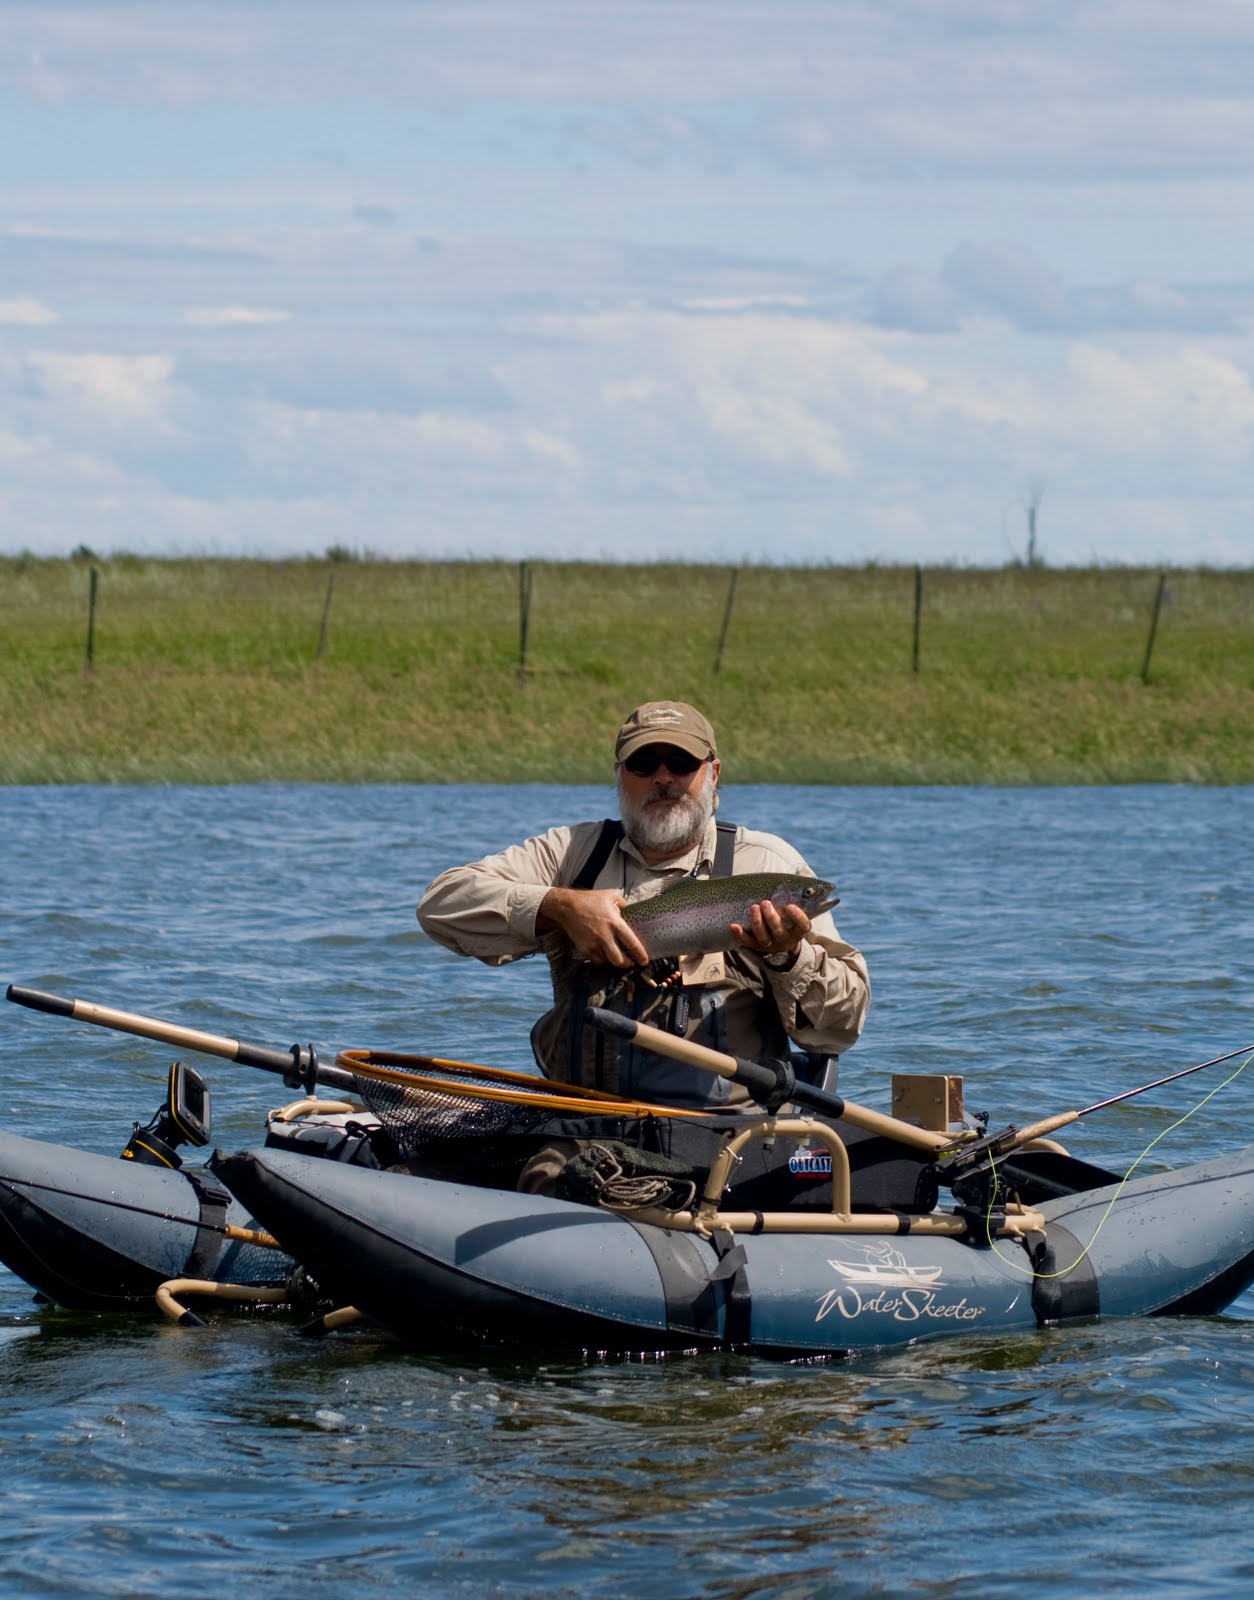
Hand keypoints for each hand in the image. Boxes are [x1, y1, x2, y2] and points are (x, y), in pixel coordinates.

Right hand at [536, 887, 650, 967]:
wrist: (566, 906)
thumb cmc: (590, 900)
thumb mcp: (611, 896)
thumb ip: (624, 905)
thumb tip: (633, 912)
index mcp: (615, 923)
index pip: (631, 943)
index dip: (640, 954)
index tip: (645, 961)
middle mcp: (605, 936)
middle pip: (619, 960)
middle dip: (627, 964)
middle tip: (631, 962)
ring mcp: (593, 944)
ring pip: (607, 961)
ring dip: (613, 960)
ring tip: (617, 956)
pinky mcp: (584, 949)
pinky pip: (596, 960)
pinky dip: (601, 958)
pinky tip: (603, 952)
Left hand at [730, 899, 809, 958]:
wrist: (779, 939)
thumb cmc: (786, 916)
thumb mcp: (794, 909)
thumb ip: (797, 896)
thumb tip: (803, 878)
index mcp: (797, 930)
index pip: (802, 926)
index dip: (798, 917)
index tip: (790, 906)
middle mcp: (785, 939)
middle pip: (780, 932)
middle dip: (772, 917)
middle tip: (765, 902)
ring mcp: (770, 944)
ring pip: (764, 938)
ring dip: (757, 923)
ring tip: (753, 907)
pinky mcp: (756, 946)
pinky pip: (747, 942)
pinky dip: (740, 935)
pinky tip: (734, 926)